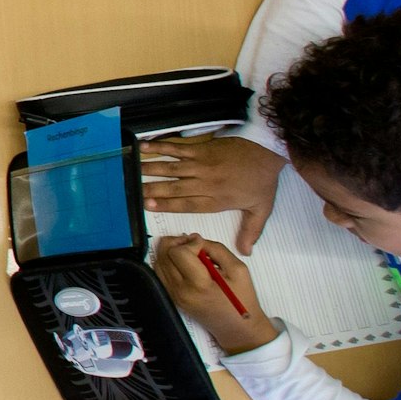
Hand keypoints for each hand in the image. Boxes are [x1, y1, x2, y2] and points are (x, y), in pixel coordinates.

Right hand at [140, 136, 286, 252]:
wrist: (268, 151)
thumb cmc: (263, 180)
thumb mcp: (261, 209)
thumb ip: (250, 231)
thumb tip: (245, 252)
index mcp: (217, 199)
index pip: (187, 204)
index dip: (167, 205)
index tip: (148, 205)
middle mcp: (205, 182)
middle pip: (174, 188)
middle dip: (152, 190)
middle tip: (133, 191)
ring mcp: (202, 164)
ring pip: (172, 168)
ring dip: (151, 169)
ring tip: (133, 170)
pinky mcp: (202, 149)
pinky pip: (177, 148)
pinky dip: (160, 147)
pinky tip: (145, 147)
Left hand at [153, 234, 278, 354]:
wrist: (237, 328)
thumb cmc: (241, 300)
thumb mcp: (238, 269)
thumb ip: (216, 249)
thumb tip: (196, 239)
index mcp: (199, 285)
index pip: (179, 253)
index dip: (190, 242)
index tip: (202, 243)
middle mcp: (181, 291)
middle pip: (164, 255)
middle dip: (177, 242)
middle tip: (192, 242)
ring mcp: (174, 295)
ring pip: (159, 262)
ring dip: (171, 251)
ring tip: (189, 251)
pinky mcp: (172, 297)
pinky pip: (161, 274)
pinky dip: (168, 262)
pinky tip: (183, 262)